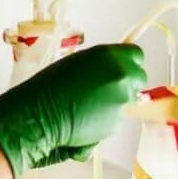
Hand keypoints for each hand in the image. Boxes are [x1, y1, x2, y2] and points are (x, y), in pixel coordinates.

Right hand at [0, 44, 146, 178]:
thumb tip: (110, 69)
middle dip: (126, 83)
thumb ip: (100, 64)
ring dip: (114, 103)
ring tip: (88, 107)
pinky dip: (106, 120)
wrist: (39, 114)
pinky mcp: (116, 123)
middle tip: (105, 90)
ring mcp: (121, 101)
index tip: (122, 68)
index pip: (137, 55)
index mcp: (110, 55)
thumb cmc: (49, 85)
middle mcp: (121, 76)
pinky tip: (86, 119)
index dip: (129, 63)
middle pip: (138, 78)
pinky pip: (116, 119)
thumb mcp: (78, 63)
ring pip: (127, 100)